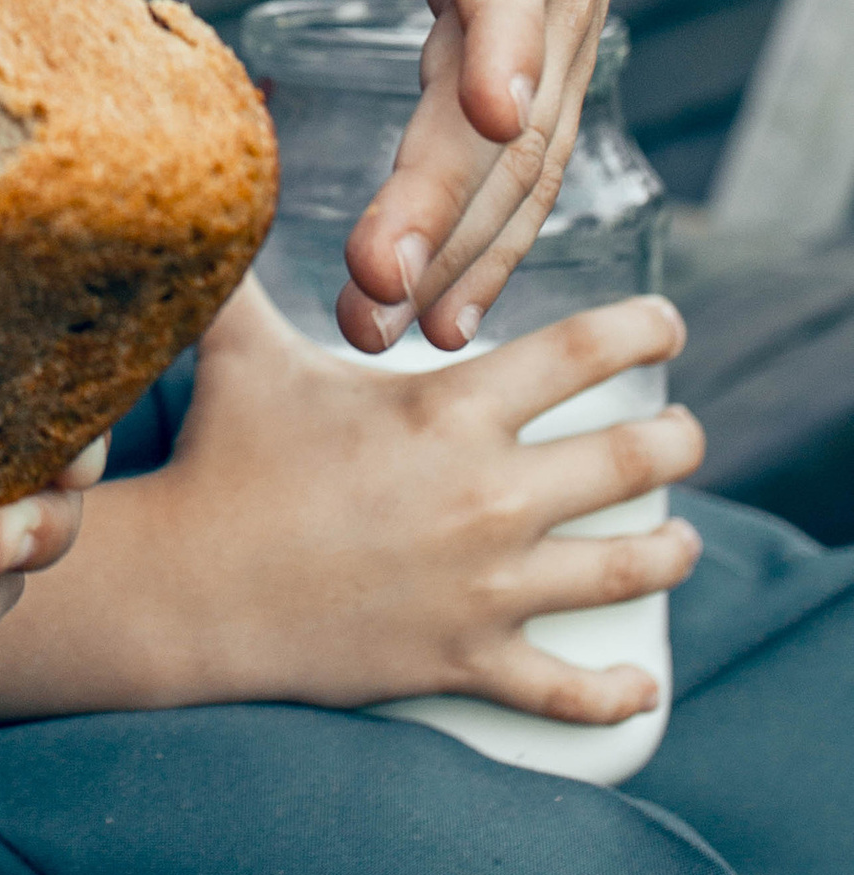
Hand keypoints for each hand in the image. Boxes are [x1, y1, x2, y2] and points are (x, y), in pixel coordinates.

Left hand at [26, 0, 615, 349]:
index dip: (503, 27)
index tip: (492, 108)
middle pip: (506, 92)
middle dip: (447, 194)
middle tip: (375, 285)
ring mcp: (556, 32)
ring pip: (524, 155)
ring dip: (464, 248)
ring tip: (383, 331)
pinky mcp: (554, 74)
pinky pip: (532, 174)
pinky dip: (494, 249)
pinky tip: (437, 325)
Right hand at [141, 276, 701, 724]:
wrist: (189, 589)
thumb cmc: (223, 460)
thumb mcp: (245, 347)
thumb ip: (252, 263)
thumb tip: (226, 181)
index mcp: (449, 410)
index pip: (585, 351)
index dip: (645, 328)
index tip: (669, 325)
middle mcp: (487, 495)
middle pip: (632, 460)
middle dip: (678, 442)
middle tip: (686, 436)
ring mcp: (485, 586)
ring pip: (624, 568)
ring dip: (672, 552)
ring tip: (683, 540)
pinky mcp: (468, 660)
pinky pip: (569, 688)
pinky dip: (619, 692)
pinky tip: (643, 682)